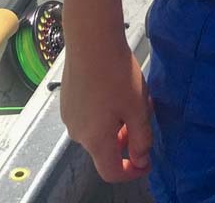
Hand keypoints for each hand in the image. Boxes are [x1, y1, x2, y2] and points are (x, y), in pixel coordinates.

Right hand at [60, 41, 152, 182]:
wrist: (91, 42)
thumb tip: (141, 158)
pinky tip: (115, 91)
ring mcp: (69, 116)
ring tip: (132, 101)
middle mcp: (77, 134)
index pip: (111, 172)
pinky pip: (88, 117)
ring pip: (97, 132)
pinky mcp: (67, 101)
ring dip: (116, 126)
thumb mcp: (138, 109)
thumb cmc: (117, 75)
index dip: (131, 172)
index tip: (146, 162)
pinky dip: (104, 114)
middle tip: (143, 120)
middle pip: (104, 151)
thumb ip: (141, 138)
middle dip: (126, 142)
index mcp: (95, 141)